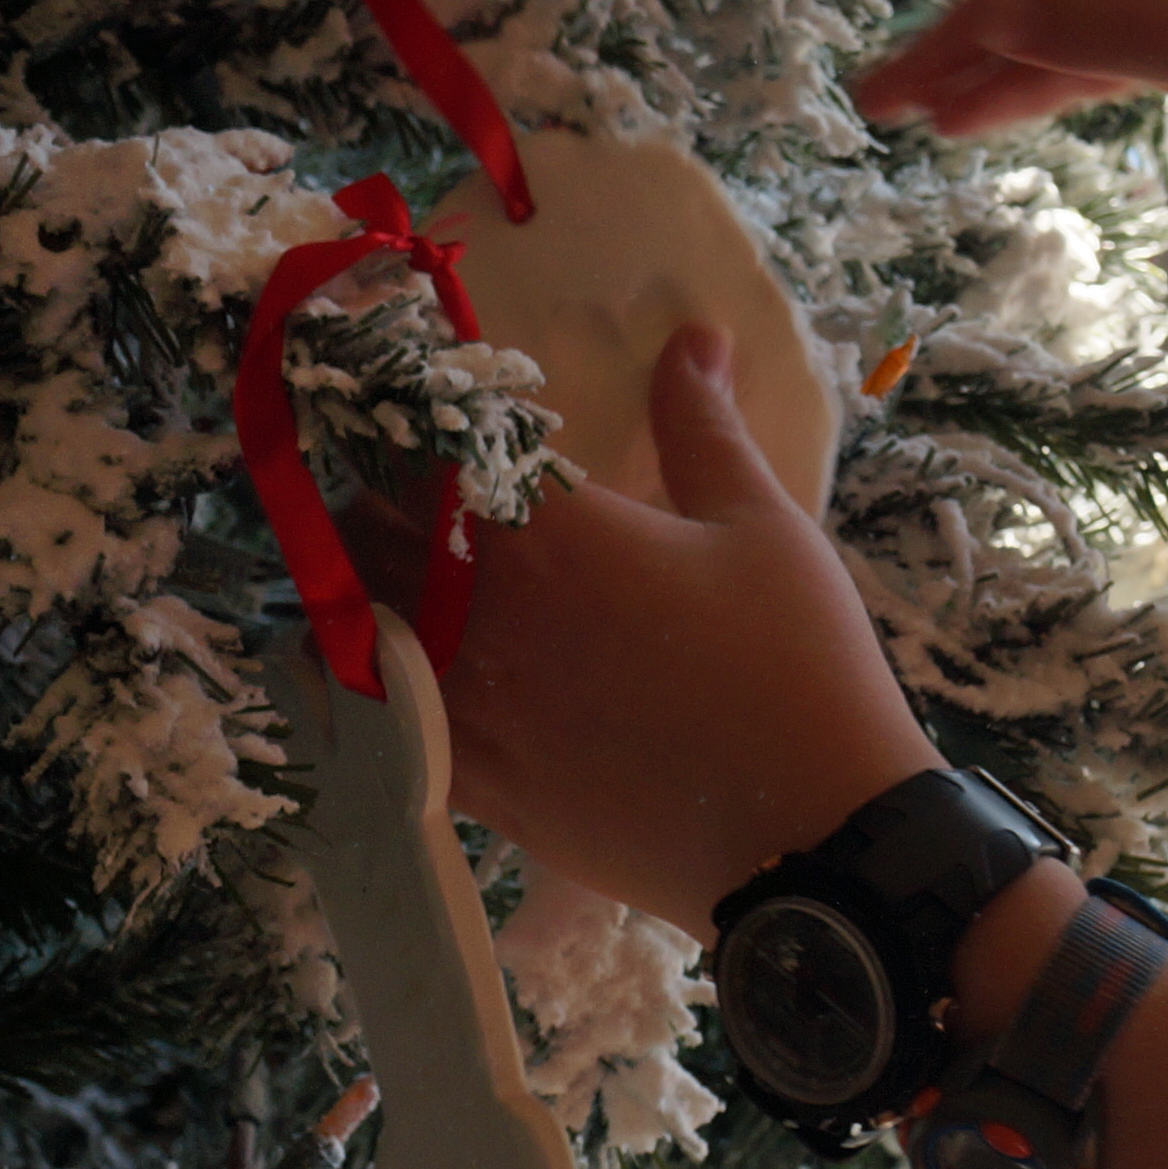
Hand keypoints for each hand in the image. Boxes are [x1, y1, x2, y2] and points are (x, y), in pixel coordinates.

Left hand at [403, 322, 937, 932]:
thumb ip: (703, 426)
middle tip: (396, 488)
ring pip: (358, 631)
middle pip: (364, 538)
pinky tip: (392, 673)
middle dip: (370, 503)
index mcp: (552, 536)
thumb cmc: (797, 663)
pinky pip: (385, 723)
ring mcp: (471, 708)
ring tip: (386, 576)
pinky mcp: (478, 786)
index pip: (425, 456)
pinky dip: (373, 686)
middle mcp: (485, 615)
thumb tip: (691, 335)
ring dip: (360, 593)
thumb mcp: (763, 526)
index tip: (414, 412)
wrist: (809, 833)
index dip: (406, 428)